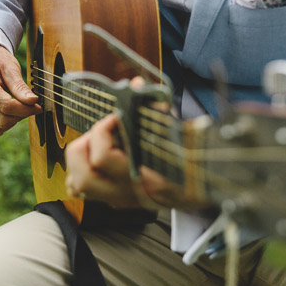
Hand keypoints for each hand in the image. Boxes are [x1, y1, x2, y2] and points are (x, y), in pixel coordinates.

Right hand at [0, 45, 40, 136]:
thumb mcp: (11, 68)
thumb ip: (20, 86)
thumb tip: (33, 101)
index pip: (7, 106)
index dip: (26, 109)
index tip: (37, 105)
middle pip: (2, 120)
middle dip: (21, 116)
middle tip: (32, 106)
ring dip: (12, 123)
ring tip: (20, 109)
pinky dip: (0, 128)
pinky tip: (9, 116)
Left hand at [65, 113, 199, 209]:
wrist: (206, 189)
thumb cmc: (195, 158)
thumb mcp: (181, 134)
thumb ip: (157, 111)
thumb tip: (137, 84)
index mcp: (147, 178)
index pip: (103, 157)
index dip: (102, 129)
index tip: (116, 115)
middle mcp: (131, 193)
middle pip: (83, 176)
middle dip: (85, 146)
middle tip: (101, 130)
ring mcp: (123, 199)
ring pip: (79, 185)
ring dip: (79, 160)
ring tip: (96, 142)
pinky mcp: (119, 201)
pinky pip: (86, 190)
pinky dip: (82, 172)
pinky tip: (96, 158)